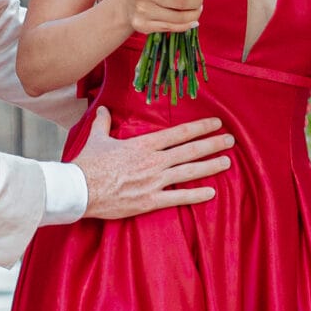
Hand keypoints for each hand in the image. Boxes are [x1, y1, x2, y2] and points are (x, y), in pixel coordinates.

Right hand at [77, 108, 232, 217]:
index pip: (179, 133)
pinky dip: (196, 195)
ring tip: (227, 162)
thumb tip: (102, 109)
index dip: (200, 127)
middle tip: (230, 140)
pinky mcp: (150, 201)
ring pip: (189, 171)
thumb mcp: (96, 138)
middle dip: (213, 144)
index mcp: (144, 145)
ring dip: (210, 166)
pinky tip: (212, 193)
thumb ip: (103, 123)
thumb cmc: (88, 163)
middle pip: (190, 150)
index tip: (215, 123)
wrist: (80, 189)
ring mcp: (154, 181)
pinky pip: (178, 198)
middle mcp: (154, 161)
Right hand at [122, 0, 207, 37]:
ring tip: (196, 10)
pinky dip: (187, 25)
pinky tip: (191, 21)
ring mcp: (143, 11)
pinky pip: (172, 28)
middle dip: (197, 2)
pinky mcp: (144, 26)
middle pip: (181, 2)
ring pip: (178, 18)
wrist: (129, 5)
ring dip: (194, 15)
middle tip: (200, 0)